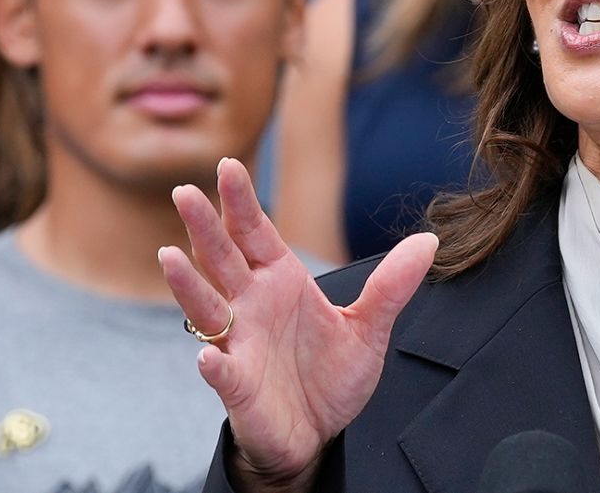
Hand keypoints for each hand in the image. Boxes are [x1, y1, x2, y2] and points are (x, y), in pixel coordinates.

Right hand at [159, 158, 436, 488]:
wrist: (316, 433)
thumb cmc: (330, 376)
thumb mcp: (369, 327)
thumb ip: (392, 285)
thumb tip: (429, 241)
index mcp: (280, 281)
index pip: (256, 233)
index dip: (241, 202)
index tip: (229, 165)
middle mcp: (252, 305)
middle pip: (222, 259)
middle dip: (204, 226)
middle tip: (185, 191)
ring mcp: (239, 344)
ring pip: (207, 308)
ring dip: (188, 284)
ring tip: (169, 255)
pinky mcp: (238, 386)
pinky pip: (222, 372)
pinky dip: (214, 364)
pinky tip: (209, 357)